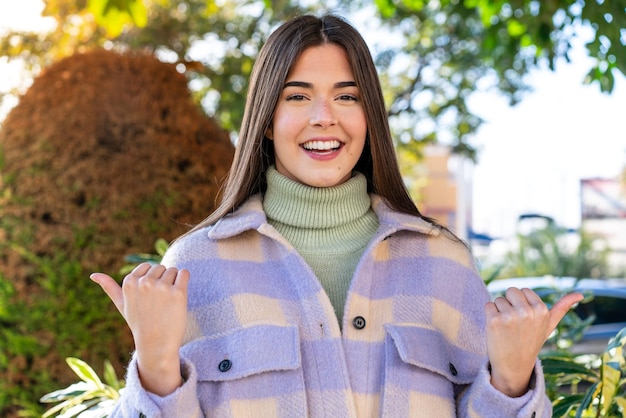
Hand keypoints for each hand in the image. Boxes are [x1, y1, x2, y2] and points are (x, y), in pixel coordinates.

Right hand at [90, 262, 189, 395]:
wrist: (157, 345)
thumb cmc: (139, 324)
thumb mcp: (122, 305)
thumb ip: (109, 288)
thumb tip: (93, 275)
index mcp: (129, 282)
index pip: (147, 266)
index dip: (151, 281)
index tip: (148, 297)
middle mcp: (144, 282)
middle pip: (161, 267)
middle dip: (162, 281)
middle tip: (158, 303)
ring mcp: (161, 287)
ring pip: (173, 270)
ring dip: (174, 282)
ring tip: (167, 302)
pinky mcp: (178, 293)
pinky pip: (184, 273)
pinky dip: (184, 281)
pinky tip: (179, 296)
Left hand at [484, 287, 582, 396]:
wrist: (514, 365)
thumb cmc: (531, 342)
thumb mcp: (549, 325)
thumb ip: (562, 308)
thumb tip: (580, 294)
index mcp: (541, 309)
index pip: (523, 290)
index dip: (521, 304)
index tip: (525, 320)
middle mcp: (527, 312)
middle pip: (510, 291)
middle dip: (510, 304)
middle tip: (514, 324)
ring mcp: (510, 316)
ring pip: (498, 299)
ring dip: (499, 311)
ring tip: (507, 328)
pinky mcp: (494, 321)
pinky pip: (488, 305)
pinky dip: (489, 315)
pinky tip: (497, 329)